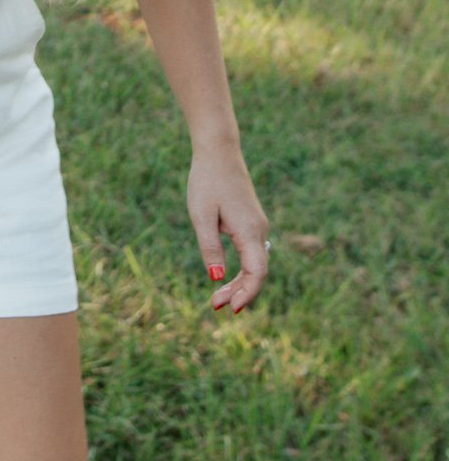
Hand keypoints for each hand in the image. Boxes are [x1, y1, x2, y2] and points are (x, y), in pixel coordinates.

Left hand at [187, 139, 269, 314]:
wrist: (218, 152)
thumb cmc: (207, 181)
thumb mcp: (201, 216)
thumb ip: (210, 247)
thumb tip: (216, 278)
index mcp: (249, 230)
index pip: (257, 272)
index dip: (247, 294)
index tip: (231, 309)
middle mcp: (259, 230)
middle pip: (257, 272)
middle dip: (239, 293)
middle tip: (214, 306)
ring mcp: (258, 226)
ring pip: (255, 264)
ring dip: (239, 283)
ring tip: (216, 298)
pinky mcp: (251, 222)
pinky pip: (251, 253)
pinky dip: (241, 269)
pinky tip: (226, 278)